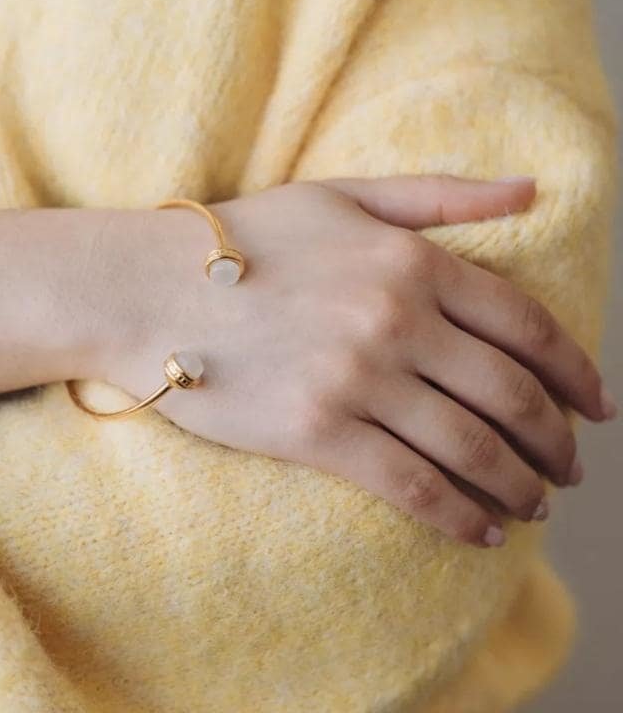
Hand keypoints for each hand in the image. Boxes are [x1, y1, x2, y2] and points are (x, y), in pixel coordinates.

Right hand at [98, 175, 611, 546]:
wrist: (146, 288)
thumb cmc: (241, 239)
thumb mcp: (343, 195)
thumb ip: (441, 196)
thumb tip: (532, 192)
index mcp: (411, 261)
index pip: (524, 325)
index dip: (575, 371)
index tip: (597, 406)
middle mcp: (395, 320)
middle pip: (510, 394)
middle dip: (555, 441)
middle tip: (572, 468)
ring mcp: (357, 379)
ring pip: (470, 447)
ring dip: (517, 484)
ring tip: (536, 504)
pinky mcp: (316, 433)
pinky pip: (410, 484)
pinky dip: (457, 514)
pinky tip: (481, 531)